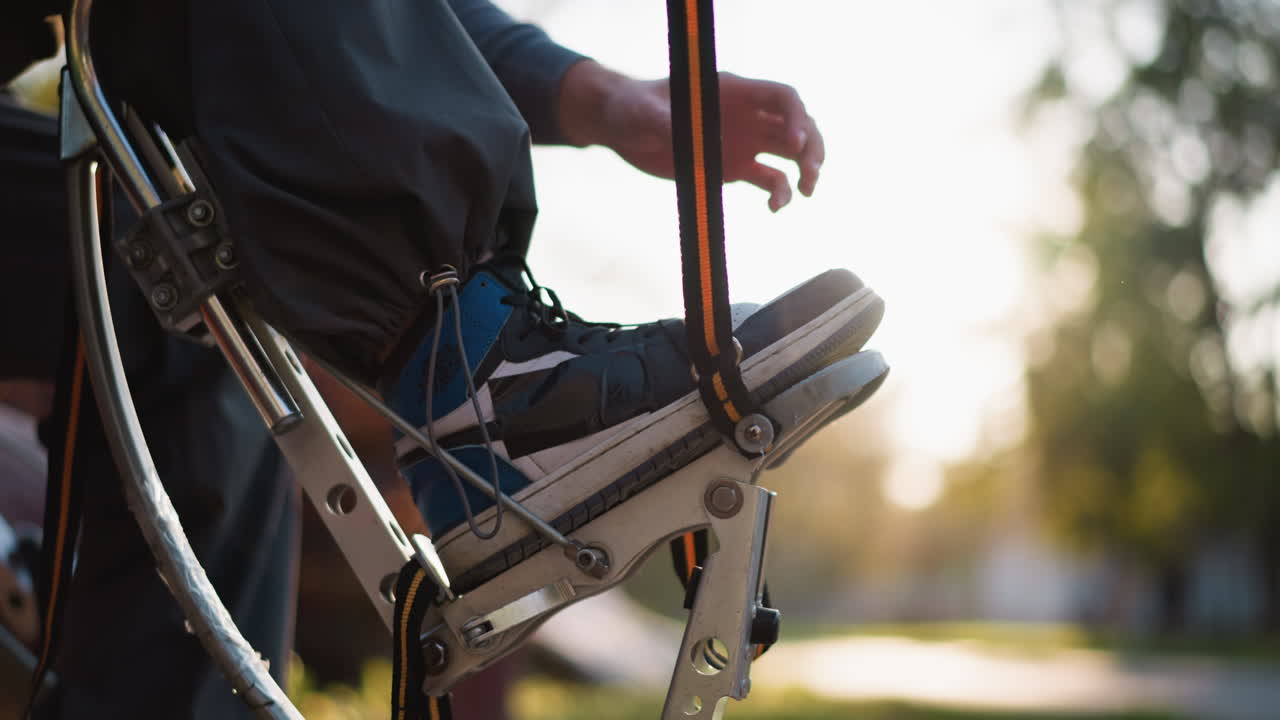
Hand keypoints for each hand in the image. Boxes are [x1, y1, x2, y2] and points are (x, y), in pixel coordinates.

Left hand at [559, 61, 824, 211]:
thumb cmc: (632, 108)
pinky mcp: (733, 167)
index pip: (782, 98)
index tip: (796, 143)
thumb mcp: (643, 112)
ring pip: (789, 154)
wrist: (623, 127)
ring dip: (805, 170)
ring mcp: (743, 141)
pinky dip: (779, 194)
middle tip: (811, 175)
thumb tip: (674, 131)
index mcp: (732, 92)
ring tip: (807, 193)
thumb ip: (663, 121)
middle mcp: (746, 115)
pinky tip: (775, 209)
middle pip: (797, 125)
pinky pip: (768, 180)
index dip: (797, 118)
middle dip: (812, 147)